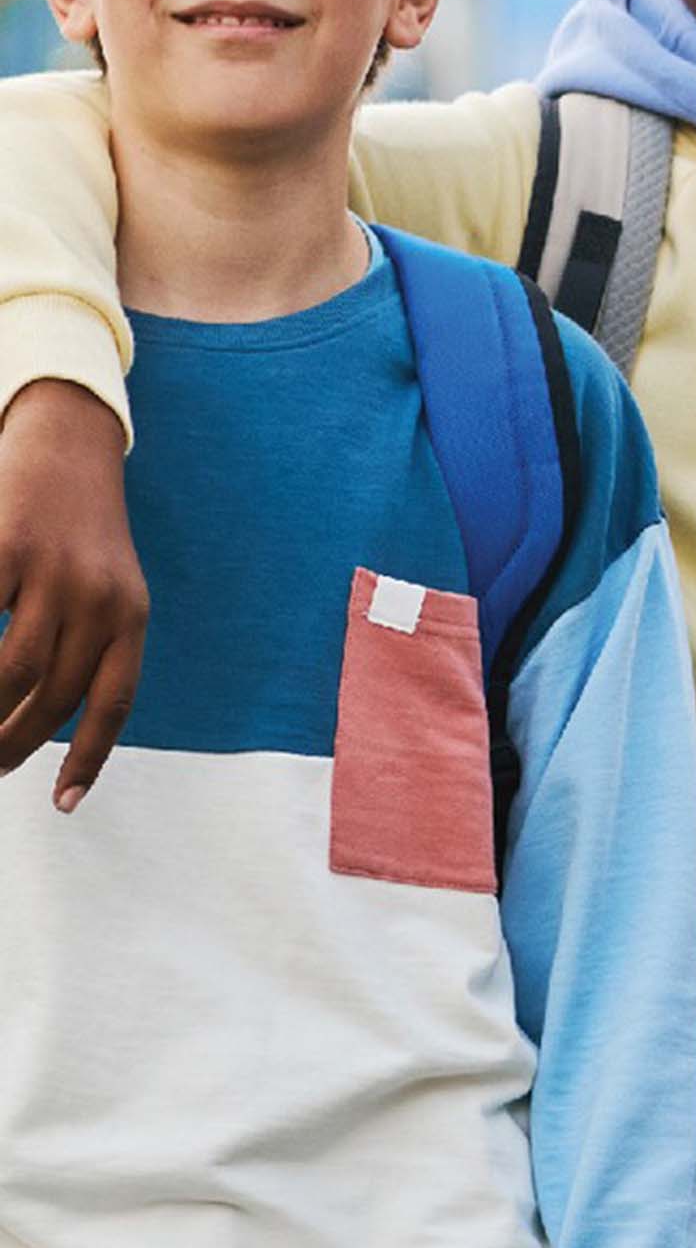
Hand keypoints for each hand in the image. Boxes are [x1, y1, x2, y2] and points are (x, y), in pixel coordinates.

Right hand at [0, 376, 143, 807]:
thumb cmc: (78, 531)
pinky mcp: (5, 546)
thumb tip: (43, 712)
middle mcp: (100, 597)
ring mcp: (49, 571)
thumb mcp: (103, 588)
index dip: (87, 757)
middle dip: (13, 741)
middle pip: (53, 694)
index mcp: (131, 615)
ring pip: (11, 670)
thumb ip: (87, 643)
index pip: (113, 701)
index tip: (61, 804)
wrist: (68, 443)